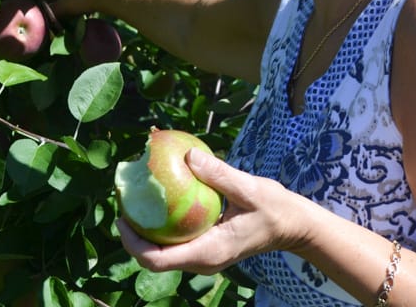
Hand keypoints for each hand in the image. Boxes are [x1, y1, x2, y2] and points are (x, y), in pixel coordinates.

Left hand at [118, 148, 305, 274]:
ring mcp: (205, 257)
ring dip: (147, 231)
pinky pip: (177, 242)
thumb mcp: (248, 188)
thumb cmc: (275, 209)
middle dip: (134, 235)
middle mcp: (203, 261)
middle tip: (123, 203)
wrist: (293, 226)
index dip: (133, 242)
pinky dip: (164, 226)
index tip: (122, 217)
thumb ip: (219, 174)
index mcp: (209, 252)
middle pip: (155, 259)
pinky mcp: (208, 248)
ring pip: (164, 253)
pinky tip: (162, 202)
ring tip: (136, 201)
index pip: (158, 260)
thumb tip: (188, 154)